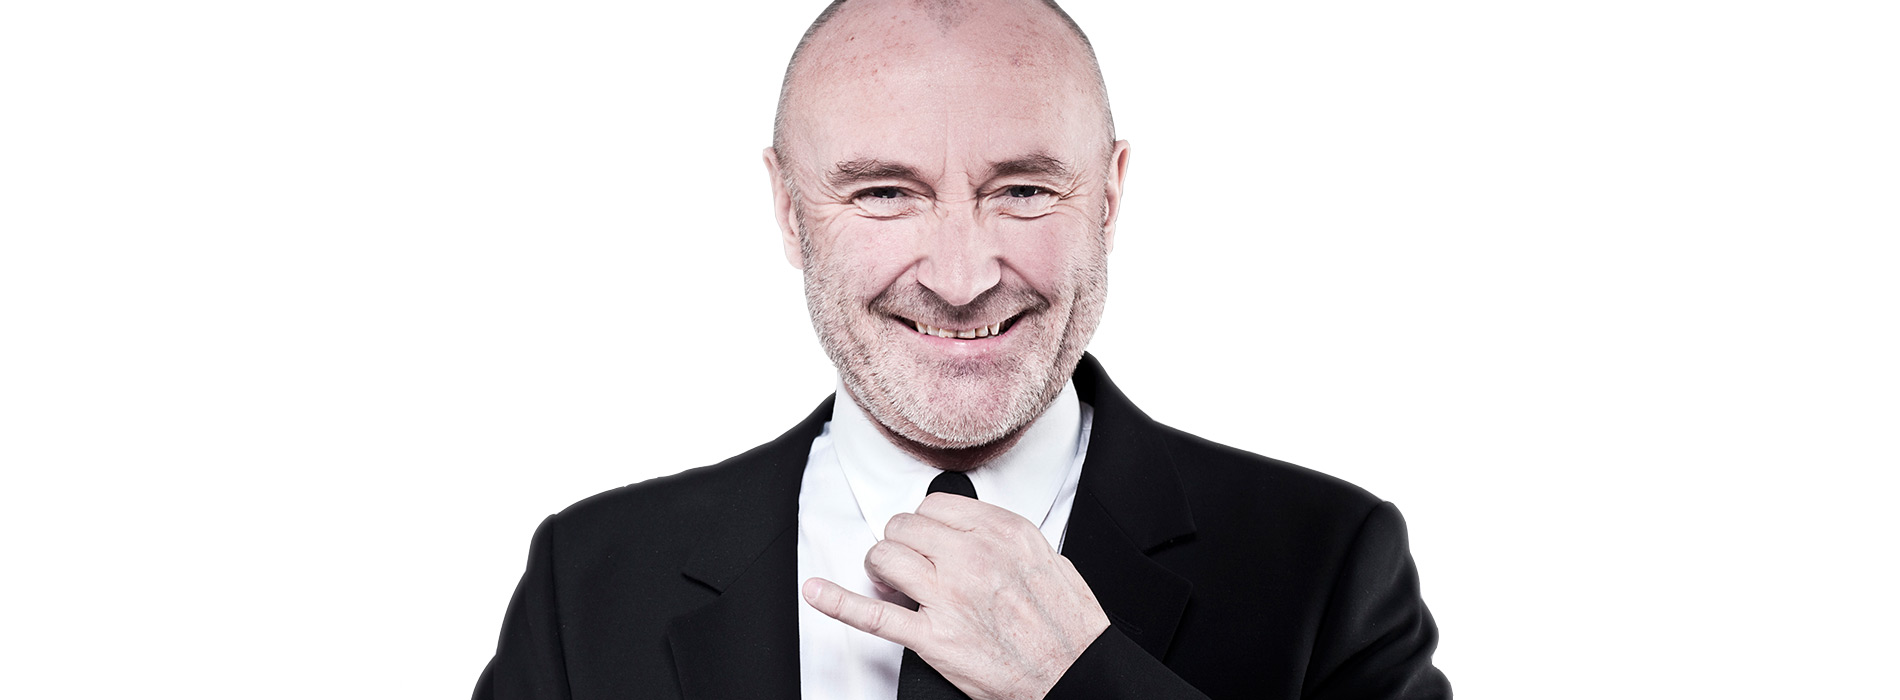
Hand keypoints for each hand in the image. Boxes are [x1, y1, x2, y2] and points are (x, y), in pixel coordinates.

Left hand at [802, 493, 1111, 699]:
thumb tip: (970, 529)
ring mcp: (948, 598)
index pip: (935, 506)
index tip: (927, 537)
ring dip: (882, 568)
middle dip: (900, 543)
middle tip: (911, 563)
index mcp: (1002, 534)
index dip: (924, 523)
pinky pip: (874, 615)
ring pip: (884, 558)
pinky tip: (817, 591)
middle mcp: (972, 559)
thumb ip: (1004, 537)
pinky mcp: (932, 639)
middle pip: (903, 528)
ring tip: (893, 582)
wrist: (1076, 675)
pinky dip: (837, 602)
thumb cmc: (1067, 626)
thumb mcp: (1047, 558)